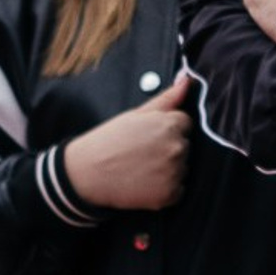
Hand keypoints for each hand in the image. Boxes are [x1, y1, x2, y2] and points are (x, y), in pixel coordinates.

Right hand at [61, 71, 192, 209]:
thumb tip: (188, 79)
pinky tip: (146, 184)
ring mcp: (174, 172)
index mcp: (170, 124)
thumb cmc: (109, 140)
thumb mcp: (136, 114)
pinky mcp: (170, 195)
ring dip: (169, 169)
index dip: (167, 129)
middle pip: (185, 146)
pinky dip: (166, 189)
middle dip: (168, 148)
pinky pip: (178, 190)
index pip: (185, 124)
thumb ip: (167, 98)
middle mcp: (177, 147)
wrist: (88, 173)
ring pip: (183, 168)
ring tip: (143, 168)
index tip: (149, 136)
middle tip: (142, 153)